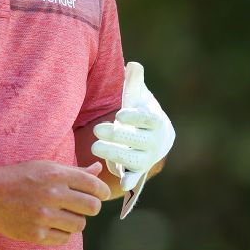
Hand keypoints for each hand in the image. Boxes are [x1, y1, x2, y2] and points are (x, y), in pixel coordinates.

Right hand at [0, 161, 109, 245]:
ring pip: (80, 225)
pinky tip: (52, 225)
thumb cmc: (19, 178)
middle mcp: (52, 195)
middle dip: (90, 207)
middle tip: (81, 206)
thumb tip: (98, 169)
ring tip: (63, 216)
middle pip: (92, 207)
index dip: (102, 192)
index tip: (99, 195)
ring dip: (75, 221)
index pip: (94, 186)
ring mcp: (44, 216)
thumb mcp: (46, 167)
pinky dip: (62, 233)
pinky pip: (64, 239)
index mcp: (56, 175)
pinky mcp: (36, 234)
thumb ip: (74, 171)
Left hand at [91, 62, 174, 191]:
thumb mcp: (138, 96)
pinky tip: (122, 183)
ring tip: (95, 148)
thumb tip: (133, 65)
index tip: (119, 115)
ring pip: (133, 158)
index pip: (146, 119)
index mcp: (155, 121)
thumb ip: (134, 83)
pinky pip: (134, 176)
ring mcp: (147, 157)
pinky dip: (130, 180)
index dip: (134, 118)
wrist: (155, 137)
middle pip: (137, 140)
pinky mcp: (138, 170)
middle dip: (118, 136)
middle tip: (97, 130)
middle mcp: (154, 141)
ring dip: (116, 155)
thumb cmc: (141, 112)